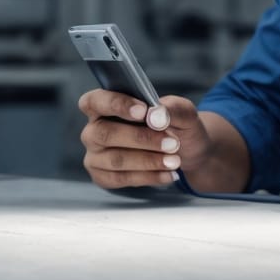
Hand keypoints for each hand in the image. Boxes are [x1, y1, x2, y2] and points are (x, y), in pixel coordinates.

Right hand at [77, 90, 209, 189]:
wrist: (185, 152)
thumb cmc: (174, 124)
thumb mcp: (181, 110)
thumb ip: (170, 109)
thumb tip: (155, 116)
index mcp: (103, 105)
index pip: (94, 101)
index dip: (116, 105)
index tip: (143, 111)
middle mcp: (94, 130)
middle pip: (105, 133)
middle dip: (141, 138)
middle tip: (172, 143)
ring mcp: (95, 155)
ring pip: (116, 159)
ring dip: (148, 161)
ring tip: (174, 160)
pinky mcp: (103, 177)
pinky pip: (121, 179)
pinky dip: (148, 177)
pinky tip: (167, 173)